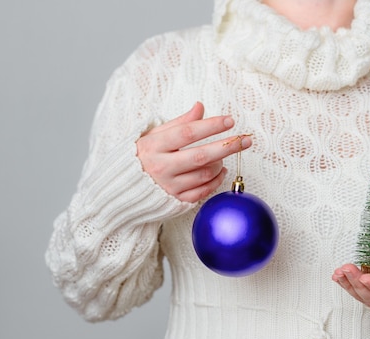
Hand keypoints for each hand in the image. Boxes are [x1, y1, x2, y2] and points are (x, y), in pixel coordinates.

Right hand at [136, 102, 251, 202]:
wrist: (123, 189)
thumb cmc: (143, 156)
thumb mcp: (155, 135)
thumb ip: (179, 122)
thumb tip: (200, 107)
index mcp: (154, 146)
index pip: (187, 133)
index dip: (210, 126)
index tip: (229, 121)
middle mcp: (161, 167)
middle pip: (201, 156)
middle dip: (227, 146)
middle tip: (246, 140)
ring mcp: (169, 186)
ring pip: (205, 174)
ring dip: (220, 163)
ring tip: (224, 154)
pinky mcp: (176, 201)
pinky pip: (203, 190)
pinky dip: (216, 180)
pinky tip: (221, 170)